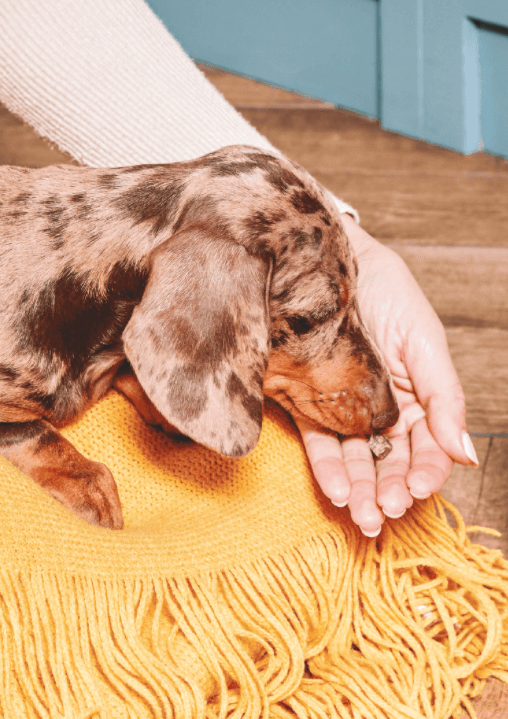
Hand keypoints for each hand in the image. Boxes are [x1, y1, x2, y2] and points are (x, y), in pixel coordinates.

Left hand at [295, 214, 473, 535]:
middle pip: (388, 460)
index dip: (424, 473)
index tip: (416, 491)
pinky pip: (318, 437)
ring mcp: (345, 407)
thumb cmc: (388, 293)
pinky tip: (334, 488)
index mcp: (418, 399)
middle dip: (387, 490)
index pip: (426, 448)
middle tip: (381, 514)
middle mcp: (382, 409)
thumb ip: (444, 398)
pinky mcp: (308, 397)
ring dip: (358, 488)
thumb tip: (466, 454)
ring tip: (358, 513)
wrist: (331, 261)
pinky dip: (327, 465)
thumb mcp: (424, 342)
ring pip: (354, 457)